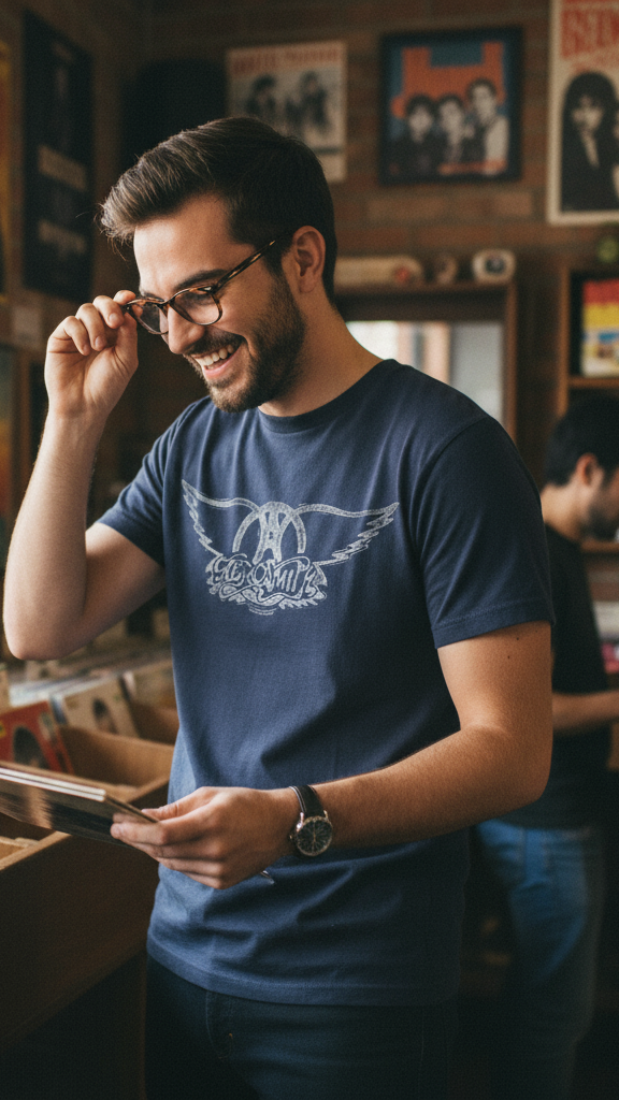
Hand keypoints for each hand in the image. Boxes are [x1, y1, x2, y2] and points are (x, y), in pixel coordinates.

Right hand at [45, 291, 138, 422]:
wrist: (84, 405)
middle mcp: (97, 330)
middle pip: (102, 303)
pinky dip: (80, 334)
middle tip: (115, 322)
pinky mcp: (61, 338)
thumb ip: (129, 335)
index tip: (130, 298)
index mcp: (115, 335)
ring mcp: (78, 333)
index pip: (119, 309)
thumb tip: (129, 311)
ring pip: (86, 310)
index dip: (124, 300)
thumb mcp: (126, 360)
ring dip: (95, 326)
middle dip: (110, 308)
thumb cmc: (107, 387)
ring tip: (98, 347)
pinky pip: (70, 322)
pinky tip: (84, 351)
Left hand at [111, 785, 297, 888]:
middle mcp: (215, 849)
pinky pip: (188, 872)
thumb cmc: (244, 803)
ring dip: (154, 851)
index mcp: (212, 822)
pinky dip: (175, 860)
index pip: (163, 834)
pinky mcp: (222, 882)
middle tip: (123, 830)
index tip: (117, 827)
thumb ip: (176, 809)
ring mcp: (219, 869)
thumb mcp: (210, 795)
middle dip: (138, 841)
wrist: (279, 825)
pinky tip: (172, 849)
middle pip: (163, 851)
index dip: (135, 832)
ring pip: (172, 864)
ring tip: (143, 838)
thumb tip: (145, 817)